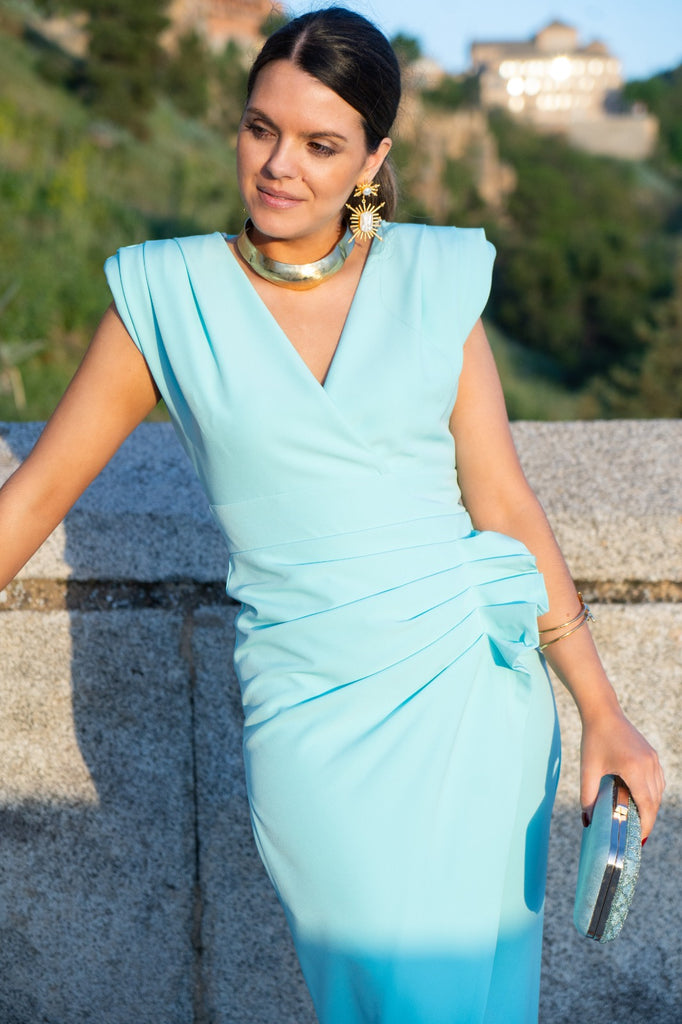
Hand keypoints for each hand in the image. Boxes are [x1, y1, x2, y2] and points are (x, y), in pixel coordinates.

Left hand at [580, 709, 664, 841]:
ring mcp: (652, 759)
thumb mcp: (588, 769)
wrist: (603, 713)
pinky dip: (652, 793)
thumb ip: (587, 796)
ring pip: (658, 791)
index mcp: (634, 769)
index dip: (646, 824)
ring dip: (650, 806)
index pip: (647, 805)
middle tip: (637, 834)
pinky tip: (640, 799)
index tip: (639, 839)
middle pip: (655, 801)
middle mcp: (648, 765)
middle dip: (648, 819)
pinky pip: (657, 780)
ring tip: (638, 819)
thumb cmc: (593, 739)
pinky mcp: (651, 755)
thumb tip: (587, 820)